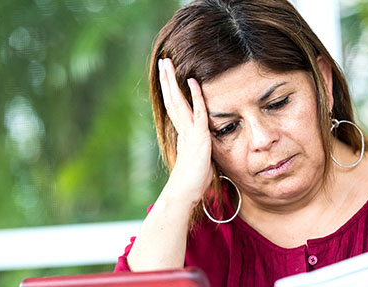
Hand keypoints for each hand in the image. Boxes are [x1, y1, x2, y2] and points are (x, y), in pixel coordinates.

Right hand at [158, 58, 212, 204]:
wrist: (184, 194)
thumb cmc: (193, 183)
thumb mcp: (199, 161)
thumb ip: (201, 150)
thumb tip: (204, 149)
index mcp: (183, 133)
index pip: (175, 106)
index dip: (171, 90)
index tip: (168, 75)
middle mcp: (183, 130)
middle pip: (172, 99)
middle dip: (167, 80)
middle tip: (163, 61)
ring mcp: (189, 132)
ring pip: (179, 101)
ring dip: (173, 82)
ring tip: (167, 64)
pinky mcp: (197, 138)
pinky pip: (198, 112)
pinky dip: (196, 97)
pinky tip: (193, 82)